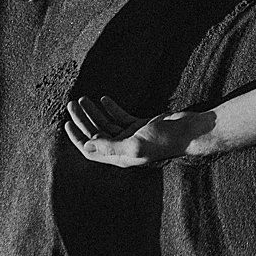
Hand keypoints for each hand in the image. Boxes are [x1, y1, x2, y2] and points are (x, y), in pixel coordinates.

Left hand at [62, 95, 205, 167]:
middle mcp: (124, 147)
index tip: (66, 124)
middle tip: (72, 104)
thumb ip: (109, 147)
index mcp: (120, 156)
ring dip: (94, 112)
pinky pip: (121, 117)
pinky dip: (111, 108)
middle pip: (96, 134)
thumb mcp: (134, 144)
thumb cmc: (164, 140)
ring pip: (107, 124)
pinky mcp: (141, 125)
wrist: (189, 131)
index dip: (77, 138)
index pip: (91, 149)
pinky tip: (103, 100)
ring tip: (84, 99)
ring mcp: (132, 136)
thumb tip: (86, 147)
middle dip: (82, 119)